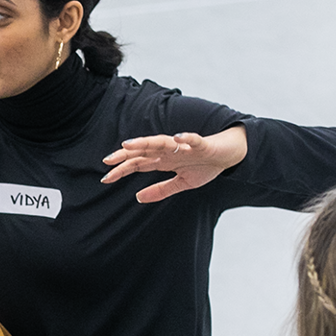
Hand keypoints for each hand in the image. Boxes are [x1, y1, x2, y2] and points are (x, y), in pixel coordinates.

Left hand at [100, 125, 247, 201]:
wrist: (230, 155)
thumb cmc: (206, 165)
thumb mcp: (182, 183)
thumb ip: (161, 189)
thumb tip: (138, 198)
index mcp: (164, 161)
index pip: (139, 163)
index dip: (122, 169)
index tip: (105, 178)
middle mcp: (170, 151)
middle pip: (144, 151)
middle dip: (126, 155)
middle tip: (108, 160)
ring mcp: (185, 147)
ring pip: (162, 142)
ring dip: (145, 142)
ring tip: (129, 144)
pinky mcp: (202, 144)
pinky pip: (193, 140)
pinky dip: (186, 138)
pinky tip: (177, 138)